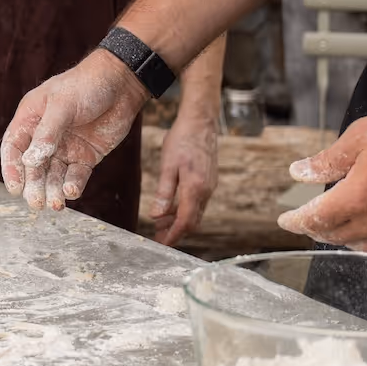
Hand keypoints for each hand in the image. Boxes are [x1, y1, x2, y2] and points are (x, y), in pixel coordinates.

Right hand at [1, 49, 148, 210]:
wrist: (122, 83)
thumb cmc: (86, 85)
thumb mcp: (63, 104)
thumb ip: (47, 133)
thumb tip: (30, 161)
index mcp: (31, 118)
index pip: (14, 147)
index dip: (11, 168)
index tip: (14, 188)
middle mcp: (45, 135)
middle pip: (33, 166)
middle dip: (33, 185)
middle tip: (36, 203)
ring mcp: (65, 147)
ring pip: (53, 175)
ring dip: (52, 190)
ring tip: (56, 204)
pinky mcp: (86, 156)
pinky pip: (76, 175)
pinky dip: (73, 185)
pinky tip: (72, 191)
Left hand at [150, 109, 217, 245]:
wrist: (201, 121)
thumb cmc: (182, 139)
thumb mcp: (168, 165)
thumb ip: (164, 192)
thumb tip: (156, 216)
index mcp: (195, 189)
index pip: (186, 222)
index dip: (174, 235)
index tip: (163, 244)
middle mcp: (206, 190)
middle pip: (193, 221)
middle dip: (176, 231)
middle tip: (159, 236)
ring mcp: (210, 185)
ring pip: (196, 212)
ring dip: (180, 220)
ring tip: (161, 223)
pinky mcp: (209, 180)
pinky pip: (198, 202)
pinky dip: (185, 209)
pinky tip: (172, 206)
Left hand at [277, 111, 366, 251]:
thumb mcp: (360, 138)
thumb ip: (328, 160)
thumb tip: (300, 172)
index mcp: (359, 196)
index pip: (317, 219)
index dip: (297, 222)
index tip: (285, 220)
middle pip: (335, 236)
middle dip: (314, 229)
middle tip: (302, 220)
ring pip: (359, 245)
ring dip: (339, 236)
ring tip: (328, 223)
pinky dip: (365, 239)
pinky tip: (361, 225)